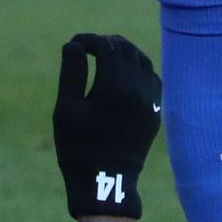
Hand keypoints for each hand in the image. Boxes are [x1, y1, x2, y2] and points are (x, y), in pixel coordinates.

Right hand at [52, 32, 161, 221]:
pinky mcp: (155, 113)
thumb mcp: (66, 109)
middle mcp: (138, 90)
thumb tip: (74, 45)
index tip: (74, 44)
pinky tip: (123, 76)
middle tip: (88, 48)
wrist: (106, 182)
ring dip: (124, 54)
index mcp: (115, 87)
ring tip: (105, 58)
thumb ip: (72, 72)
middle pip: (127, 49)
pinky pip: (152, 79)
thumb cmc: (78, 146)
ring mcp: (150, 102)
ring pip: (143, 61)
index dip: (89, 39)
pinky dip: (138, 69)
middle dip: (106, 43)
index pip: (107, 46)